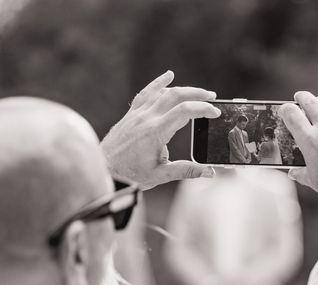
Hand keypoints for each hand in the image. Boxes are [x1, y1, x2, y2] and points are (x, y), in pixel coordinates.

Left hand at [101, 70, 220, 189]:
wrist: (103, 169)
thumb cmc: (130, 174)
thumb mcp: (161, 175)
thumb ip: (186, 170)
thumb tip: (210, 172)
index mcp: (156, 132)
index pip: (184, 112)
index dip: (203, 109)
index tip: (215, 113)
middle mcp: (146, 118)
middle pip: (176, 96)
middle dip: (197, 94)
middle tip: (212, 97)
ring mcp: (137, 114)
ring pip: (162, 92)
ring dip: (182, 89)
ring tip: (198, 92)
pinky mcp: (131, 114)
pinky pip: (146, 93)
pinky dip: (159, 83)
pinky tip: (168, 76)